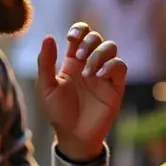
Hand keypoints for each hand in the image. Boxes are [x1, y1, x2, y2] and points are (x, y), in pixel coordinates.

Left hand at [37, 22, 126, 160]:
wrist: (74, 135)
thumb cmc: (58, 113)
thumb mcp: (46, 87)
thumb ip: (45, 63)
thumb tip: (48, 37)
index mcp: (72, 62)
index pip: (80, 35)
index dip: (79, 30)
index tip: (71, 38)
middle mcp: (89, 64)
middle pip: (96, 37)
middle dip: (88, 42)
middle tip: (78, 57)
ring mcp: (104, 74)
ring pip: (111, 47)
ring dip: (99, 54)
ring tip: (88, 72)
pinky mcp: (116, 85)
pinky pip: (120, 66)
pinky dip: (111, 66)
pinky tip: (99, 76)